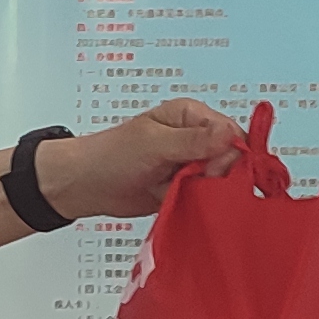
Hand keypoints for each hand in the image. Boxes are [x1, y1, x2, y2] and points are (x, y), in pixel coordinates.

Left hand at [36, 98, 242, 222]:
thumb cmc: (112, 155)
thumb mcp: (153, 143)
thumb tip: (229, 134)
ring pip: (222, 180)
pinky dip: (200, 202)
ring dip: (208, 190)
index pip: (231, 131)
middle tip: (195, 182)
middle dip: (219, 174)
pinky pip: (208, 196)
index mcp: (191, 115)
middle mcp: (196, 137)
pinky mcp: (187, 186)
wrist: (87, 185)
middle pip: (232, 157)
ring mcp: (192, 163)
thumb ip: (192, 140)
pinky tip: (185, 202)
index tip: (212, 169)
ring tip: (184, 192)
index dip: (229, 153)